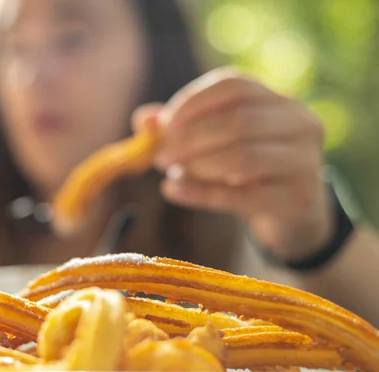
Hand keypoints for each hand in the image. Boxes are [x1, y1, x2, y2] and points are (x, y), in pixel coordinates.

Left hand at [133, 68, 333, 260]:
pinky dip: (199, 193)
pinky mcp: (294, 199)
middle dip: (190, 138)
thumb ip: (182, 128)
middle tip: (160, 156)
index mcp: (278, 101)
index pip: (234, 85)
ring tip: (171, 173)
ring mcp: (303, 162)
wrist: (293, 213)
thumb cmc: (248, 170)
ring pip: (242, 157)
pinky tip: (173, 190)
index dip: (193, 101)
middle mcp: (299, 124)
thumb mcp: (218, 144)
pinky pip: (239, 196)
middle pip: (237, 120)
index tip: (163, 124)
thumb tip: (142, 119)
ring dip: (196, 165)